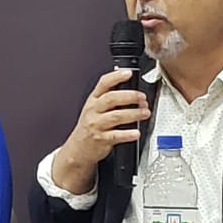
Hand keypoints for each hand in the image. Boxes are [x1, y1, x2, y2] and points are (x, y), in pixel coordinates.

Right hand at [49, 70, 149, 193]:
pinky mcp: (101, 139)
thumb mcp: (94, 109)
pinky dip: (127, 134)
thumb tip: (132, 91)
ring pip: (115, 116)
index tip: (128, 73)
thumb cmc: (90, 127)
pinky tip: (136, 132)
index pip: (103, 84)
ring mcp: (96, 125)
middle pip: (111, 98)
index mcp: (93, 100)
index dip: (116, 77)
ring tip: (145, 113)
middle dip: (129, 96)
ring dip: (133, 114)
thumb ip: (108, 98)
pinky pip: (116, 135)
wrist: (77, 149)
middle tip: (142, 98)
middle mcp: (93, 111)